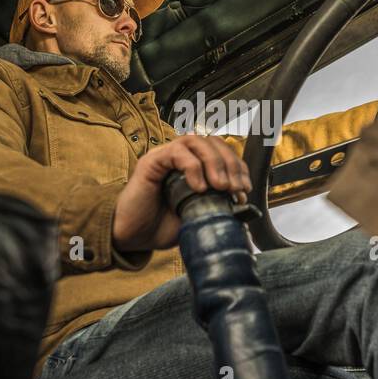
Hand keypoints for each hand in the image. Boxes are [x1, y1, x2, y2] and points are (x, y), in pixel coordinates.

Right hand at [112, 134, 251, 251]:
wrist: (133, 237)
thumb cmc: (161, 226)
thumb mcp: (198, 216)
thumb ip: (217, 207)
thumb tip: (243, 209)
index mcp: (194, 167)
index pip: (222, 152)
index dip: (238, 167)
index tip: (244, 189)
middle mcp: (181, 157)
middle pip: (213, 143)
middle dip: (231, 164)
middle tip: (235, 189)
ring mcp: (165, 157)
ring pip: (196, 141)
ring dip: (214, 162)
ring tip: (220, 186)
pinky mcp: (151, 162)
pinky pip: (176, 153)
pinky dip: (192, 167)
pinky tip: (198, 188)